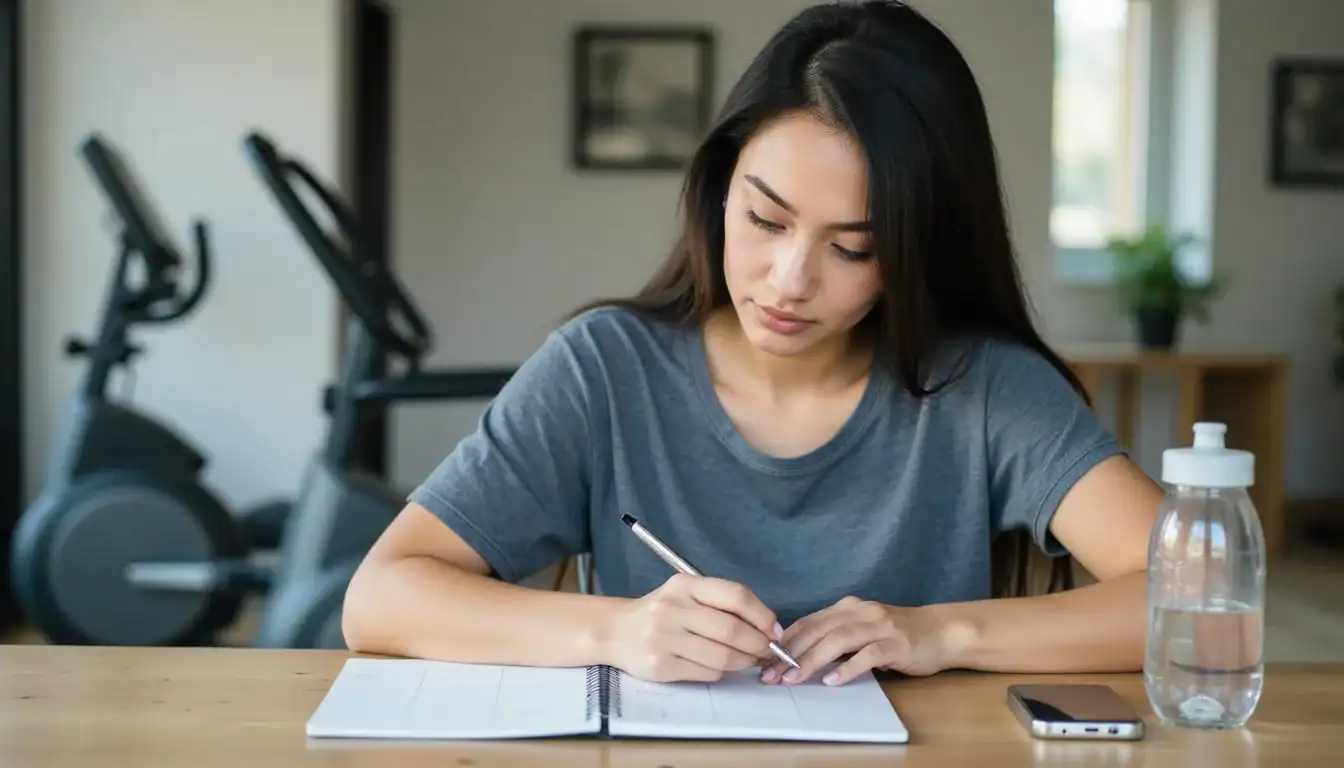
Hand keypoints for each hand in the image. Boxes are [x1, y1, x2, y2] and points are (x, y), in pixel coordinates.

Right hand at [602, 573, 783, 682]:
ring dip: (743, 663)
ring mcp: (664, 638)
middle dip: (758, 645)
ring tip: (746, 661)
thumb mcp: (686, 594)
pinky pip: (706, 673)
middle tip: (766, 651)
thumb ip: (722, 605)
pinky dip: (721, 672)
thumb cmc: (661, 612)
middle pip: (732, 631)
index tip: (774, 630)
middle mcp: (673, 608)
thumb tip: (768, 629)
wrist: (615, 630)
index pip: (735, 596)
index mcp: (685, 585)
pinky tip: (720, 666)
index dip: (762, 615)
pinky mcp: (661, 665)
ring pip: (722, 657)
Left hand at [761, 596, 962, 685]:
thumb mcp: (863, 629)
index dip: (784, 641)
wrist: (943, 631)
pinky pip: (867, 656)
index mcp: (848, 607)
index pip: (808, 621)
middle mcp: (860, 611)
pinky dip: (847, 668)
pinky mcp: (897, 643)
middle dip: (791, 653)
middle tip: (772, 675)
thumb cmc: (900, 634)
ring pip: (838, 640)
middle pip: (818, 630)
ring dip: (812, 660)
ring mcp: (879, 626)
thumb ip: (837, 636)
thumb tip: (799, 655)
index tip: (765, 661)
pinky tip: (832, 681)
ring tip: (794, 678)